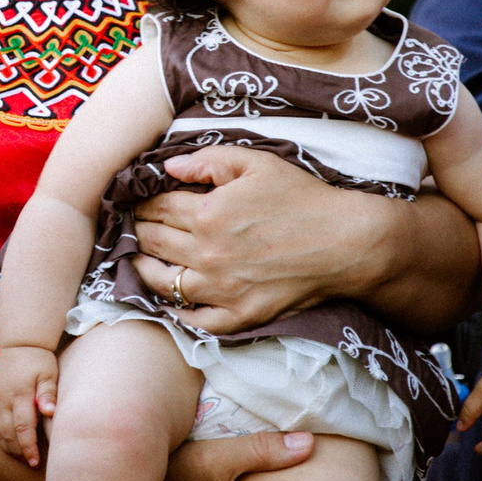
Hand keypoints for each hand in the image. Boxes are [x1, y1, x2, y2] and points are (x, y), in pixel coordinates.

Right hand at [0, 345, 61, 467]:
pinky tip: (9, 444)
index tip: (35, 461)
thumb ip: (48, 393)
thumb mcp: (48, 373)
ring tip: (22, 457)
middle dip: (19, 451)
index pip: (23, 428)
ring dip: (9, 447)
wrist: (19, 344)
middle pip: (8, 434)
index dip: (29, 447)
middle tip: (32, 463)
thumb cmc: (38, 360)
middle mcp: (4, 400)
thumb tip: (50, 412)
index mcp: (20, 394)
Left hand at [133, 147, 424, 334]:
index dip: (143, 202)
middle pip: (153, 243)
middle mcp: (207, 254)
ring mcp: (222, 289)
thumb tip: (168, 166)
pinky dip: (178, 311)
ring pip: (163, 283)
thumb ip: (208, 161)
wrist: (345, 242)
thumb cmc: (303, 198)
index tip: (139, 200)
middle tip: (137, 226)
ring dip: (145, 268)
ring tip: (141, 259)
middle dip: (140, 231)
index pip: (156, 208)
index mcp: (207, 214)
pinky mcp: (240, 315)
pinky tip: (171, 300)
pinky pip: (197, 319)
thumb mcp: (256, 163)